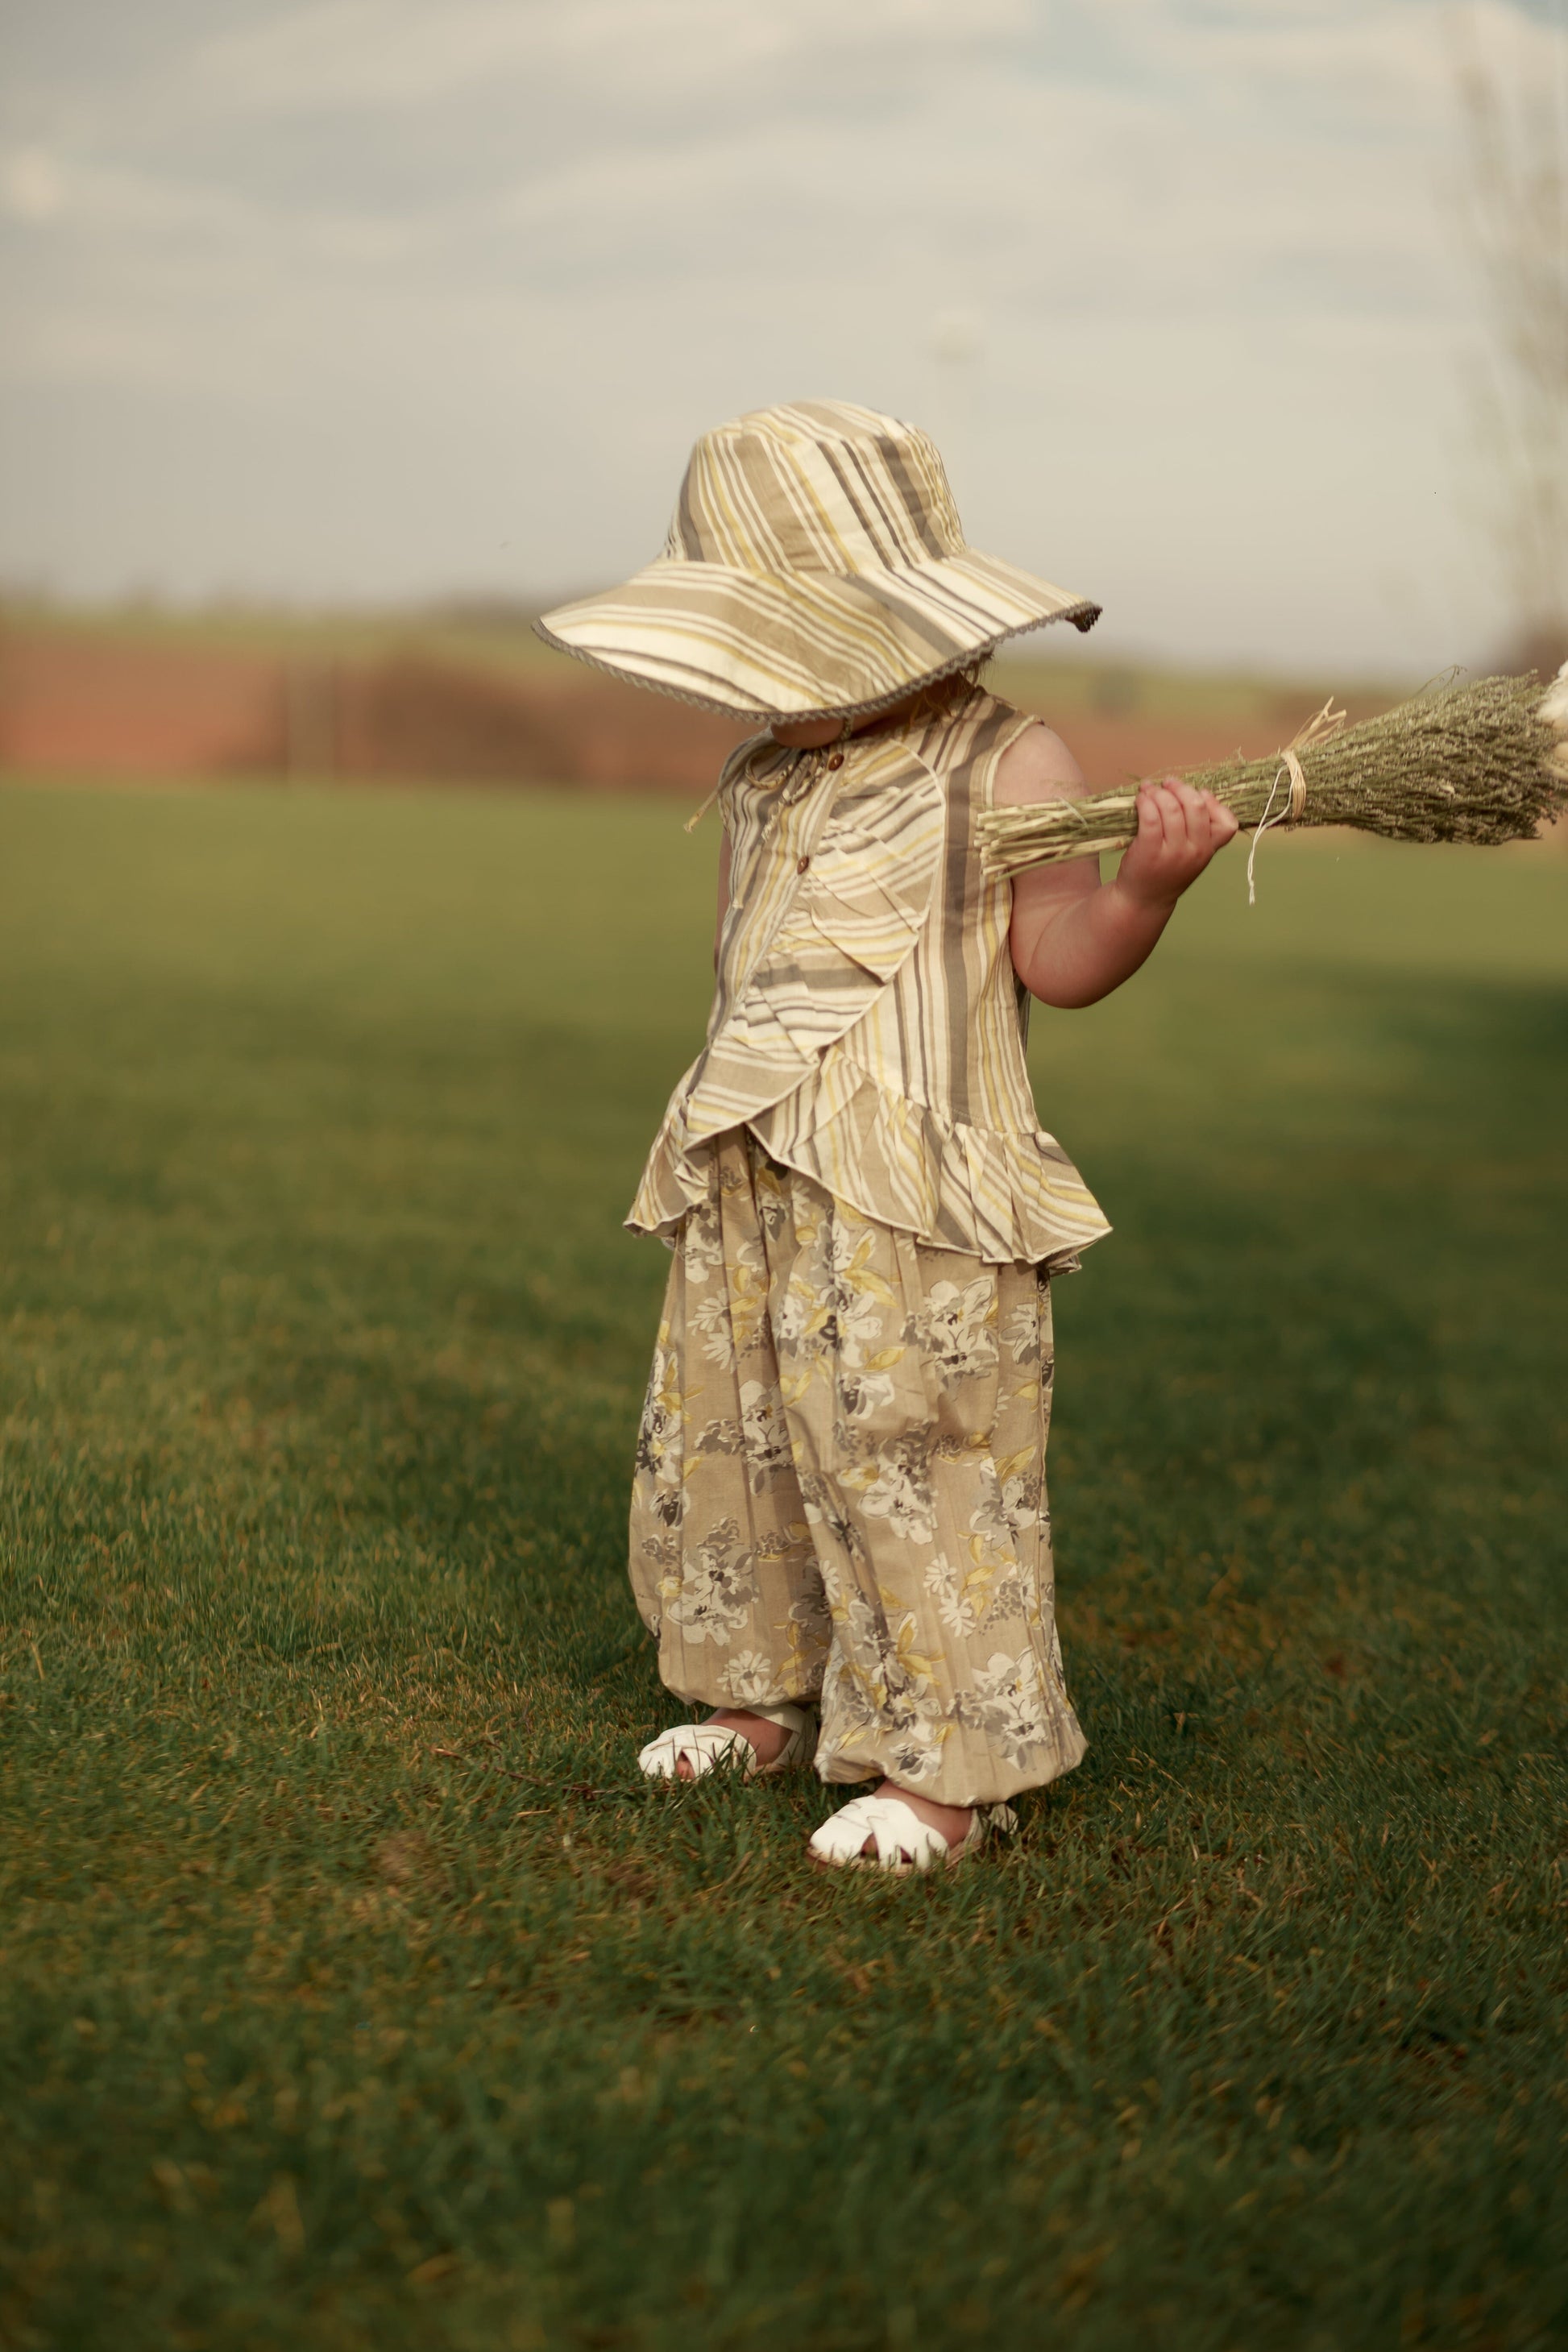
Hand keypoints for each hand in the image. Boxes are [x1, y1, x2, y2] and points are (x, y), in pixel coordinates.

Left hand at [1115, 776, 1237, 909]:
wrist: (1144, 900)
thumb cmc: (1167, 870)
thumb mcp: (1193, 853)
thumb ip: (1200, 829)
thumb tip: (1201, 793)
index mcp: (1209, 849)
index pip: (1227, 823)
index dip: (1214, 803)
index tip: (1198, 794)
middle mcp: (1195, 851)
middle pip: (1196, 806)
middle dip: (1180, 788)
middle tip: (1167, 783)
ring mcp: (1173, 853)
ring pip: (1172, 809)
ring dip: (1158, 792)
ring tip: (1149, 789)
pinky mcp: (1149, 851)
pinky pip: (1151, 817)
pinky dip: (1145, 802)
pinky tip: (1140, 800)